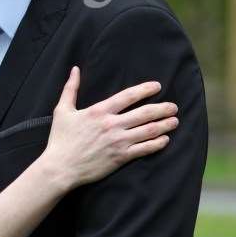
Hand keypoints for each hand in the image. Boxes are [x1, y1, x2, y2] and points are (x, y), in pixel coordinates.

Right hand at [38, 66, 177, 191]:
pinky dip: (157, 143)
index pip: (128, 96)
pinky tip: (165, 139)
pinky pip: (144, 149)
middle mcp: (112, 125)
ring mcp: (118, 142)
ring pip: (148, 131)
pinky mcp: (120, 157)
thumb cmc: (60, 139)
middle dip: (162, 108)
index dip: (145, 89)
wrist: (61, 167)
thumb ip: (71, 88)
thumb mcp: (62, 110)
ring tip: (174, 121)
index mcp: (99, 111)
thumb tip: (75, 69)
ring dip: (164, 125)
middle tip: (174, 106)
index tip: (157, 86)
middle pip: (144, 113)